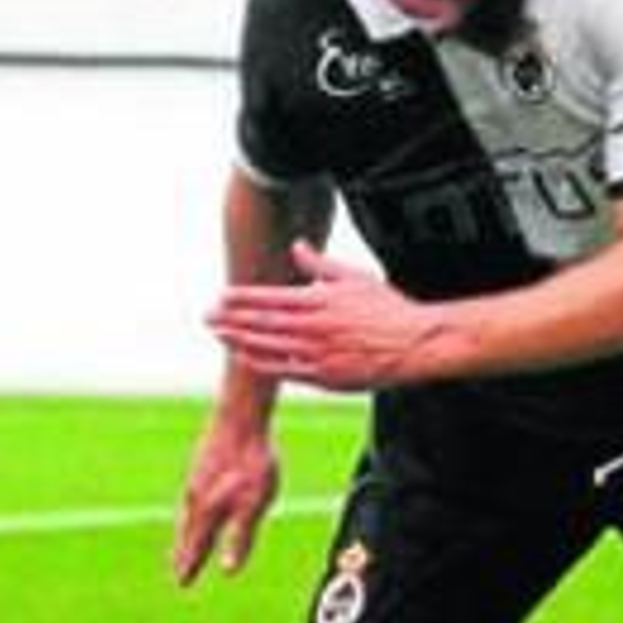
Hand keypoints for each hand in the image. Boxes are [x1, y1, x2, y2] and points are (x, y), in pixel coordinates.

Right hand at [173, 419, 280, 584]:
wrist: (241, 416)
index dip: (190, 564)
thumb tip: (229, 570)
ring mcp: (196, 478)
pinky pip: (193, 495)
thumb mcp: (255, 504)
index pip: (196, 545)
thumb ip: (241, 537)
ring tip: (184, 542)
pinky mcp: (203, 463)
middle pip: (187, 532)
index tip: (182, 582)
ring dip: (185, 531)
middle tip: (177, 570)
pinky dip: (191, 510)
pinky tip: (197, 503)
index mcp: (207, 511)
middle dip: (183, 552)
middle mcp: (195, 497)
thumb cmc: (252, 461)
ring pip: (187, 512)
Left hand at [208, 241, 443, 391]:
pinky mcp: (326, 378)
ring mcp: (318, 355)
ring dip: (240, 341)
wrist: (415, 344)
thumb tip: (297, 245)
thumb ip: (320, 265)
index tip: (221, 296)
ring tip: (219, 336)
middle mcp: (314, 328)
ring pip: (268, 348)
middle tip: (207, 317)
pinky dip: (263, 364)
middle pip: (261, 324)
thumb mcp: (354, 278)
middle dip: (230, 319)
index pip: (269, 298)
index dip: (242, 298)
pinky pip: (285, 371)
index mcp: (319, 302)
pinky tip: (246, 359)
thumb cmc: (388, 310)